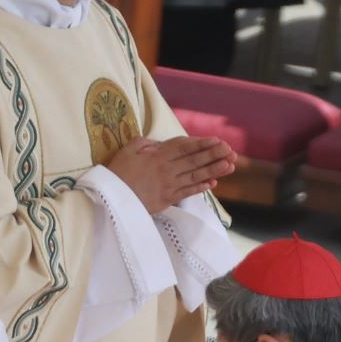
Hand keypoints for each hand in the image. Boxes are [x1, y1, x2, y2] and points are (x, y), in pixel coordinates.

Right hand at [105, 135, 236, 213]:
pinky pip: (187, 192)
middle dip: (214, 155)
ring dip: (213, 170)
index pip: (185, 148)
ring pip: (195, 177)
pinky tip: (213, 183)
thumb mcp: (129, 149)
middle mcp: (166, 171)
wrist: (109, 200)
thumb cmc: (117, 172)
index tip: (217, 141)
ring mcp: (168, 187)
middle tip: (231, 151)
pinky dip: (201, 188)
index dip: (202, 144)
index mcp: (157, 157)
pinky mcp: (166, 200)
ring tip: (229, 165)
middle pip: (194, 161)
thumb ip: (146, 144)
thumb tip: (159, 143)